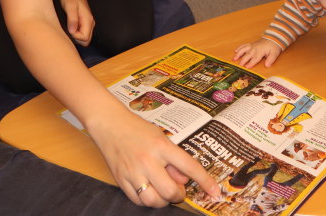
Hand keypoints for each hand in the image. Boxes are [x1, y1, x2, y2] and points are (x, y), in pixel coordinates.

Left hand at [60, 0, 94, 45]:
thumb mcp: (69, 6)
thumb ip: (72, 19)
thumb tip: (72, 31)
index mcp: (87, 20)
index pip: (85, 38)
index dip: (75, 37)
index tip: (68, 29)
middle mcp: (90, 24)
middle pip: (87, 40)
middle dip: (76, 39)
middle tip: (68, 29)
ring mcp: (88, 24)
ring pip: (85, 38)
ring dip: (76, 36)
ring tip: (68, 27)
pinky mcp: (85, 23)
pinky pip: (82, 33)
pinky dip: (76, 33)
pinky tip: (70, 26)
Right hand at [89, 110, 218, 206]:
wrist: (110, 125)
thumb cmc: (138, 129)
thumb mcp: (162, 137)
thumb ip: (175, 159)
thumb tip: (185, 179)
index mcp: (162, 146)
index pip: (189, 167)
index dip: (205, 181)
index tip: (214, 191)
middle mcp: (148, 160)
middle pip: (171, 191)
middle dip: (179, 195)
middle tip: (179, 189)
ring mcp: (133, 172)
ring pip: (154, 201)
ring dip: (163, 200)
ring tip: (163, 191)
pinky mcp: (121, 180)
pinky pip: (138, 201)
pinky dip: (147, 200)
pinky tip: (149, 191)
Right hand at [233, 39, 281, 67]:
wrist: (273, 38)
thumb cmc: (274, 46)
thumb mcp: (275, 53)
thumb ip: (271, 59)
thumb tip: (267, 65)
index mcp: (260, 52)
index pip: (255, 59)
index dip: (251, 63)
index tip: (246, 67)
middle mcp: (254, 49)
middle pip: (248, 55)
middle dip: (243, 60)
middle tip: (238, 65)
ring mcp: (252, 46)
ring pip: (244, 49)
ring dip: (239, 54)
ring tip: (234, 59)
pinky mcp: (251, 44)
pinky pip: (244, 45)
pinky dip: (239, 48)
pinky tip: (235, 51)